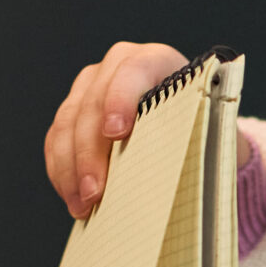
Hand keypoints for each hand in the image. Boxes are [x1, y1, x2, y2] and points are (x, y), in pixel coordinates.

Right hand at [43, 40, 253, 219]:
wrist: (189, 126)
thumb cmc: (202, 128)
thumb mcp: (208, 130)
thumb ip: (197, 136)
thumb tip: (187, 173)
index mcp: (156, 60)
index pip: (132, 71)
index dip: (120, 100)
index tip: (115, 133)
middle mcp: (117, 66)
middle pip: (92, 104)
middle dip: (90, 153)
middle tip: (95, 193)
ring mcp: (91, 86)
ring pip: (68, 123)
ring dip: (71, 168)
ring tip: (82, 206)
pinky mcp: (74, 110)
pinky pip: (57, 139)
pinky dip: (62, 170)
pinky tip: (72, 197)